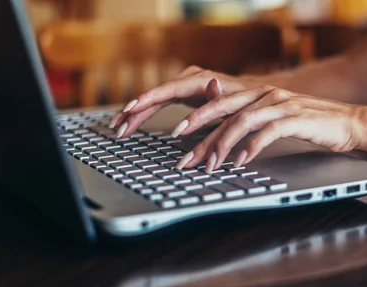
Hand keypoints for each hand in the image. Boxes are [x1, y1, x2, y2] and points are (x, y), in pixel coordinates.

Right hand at [110, 66, 261, 137]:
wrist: (250, 94)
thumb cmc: (244, 101)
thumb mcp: (235, 101)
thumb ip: (222, 96)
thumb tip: (213, 85)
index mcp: (198, 80)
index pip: (168, 90)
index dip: (148, 100)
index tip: (131, 109)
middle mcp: (187, 79)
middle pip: (155, 96)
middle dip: (135, 112)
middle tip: (118, 127)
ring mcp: (182, 85)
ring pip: (153, 100)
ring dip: (134, 114)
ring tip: (116, 128)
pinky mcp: (180, 93)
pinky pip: (157, 103)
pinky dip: (143, 113)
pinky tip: (128, 122)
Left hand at [171, 86, 363, 171]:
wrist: (351, 123)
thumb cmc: (314, 126)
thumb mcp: (278, 122)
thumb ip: (254, 127)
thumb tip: (230, 147)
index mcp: (259, 94)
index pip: (220, 104)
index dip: (197, 118)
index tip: (177, 135)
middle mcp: (267, 95)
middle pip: (224, 110)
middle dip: (199, 132)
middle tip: (184, 155)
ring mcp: (281, 105)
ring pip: (241, 122)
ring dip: (222, 144)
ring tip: (210, 165)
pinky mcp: (296, 118)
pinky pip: (267, 132)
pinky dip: (251, 148)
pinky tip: (241, 161)